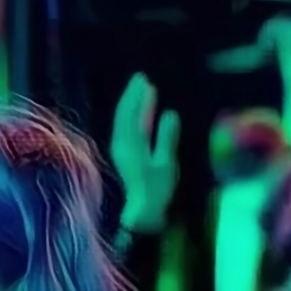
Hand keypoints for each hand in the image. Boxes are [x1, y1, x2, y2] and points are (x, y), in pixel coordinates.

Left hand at [110, 73, 179, 232]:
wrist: (142, 212)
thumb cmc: (156, 190)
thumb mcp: (165, 163)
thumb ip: (167, 138)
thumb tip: (170, 114)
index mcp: (130, 144)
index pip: (132, 114)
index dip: (138, 97)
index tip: (144, 80)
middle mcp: (121, 144)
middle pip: (124, 114)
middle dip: (131, 95)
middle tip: (140, 78)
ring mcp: (120, 150)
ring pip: (123, 121)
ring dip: (130, 104)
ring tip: (140, 90)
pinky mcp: (123, 155)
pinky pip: (125, 129)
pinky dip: (131, 117)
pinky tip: (139, 114)